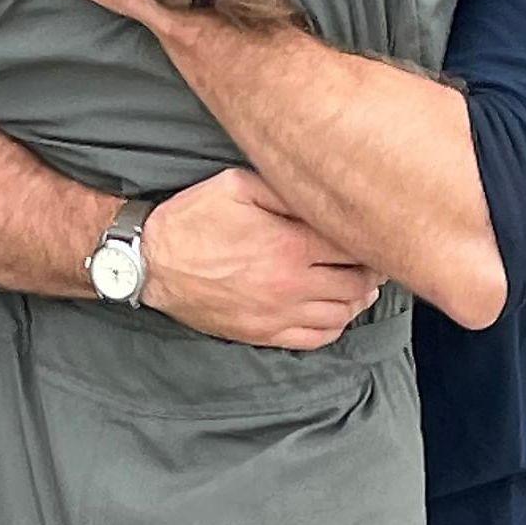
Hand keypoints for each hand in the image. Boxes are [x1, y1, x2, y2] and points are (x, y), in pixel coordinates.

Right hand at [143, 169, 385, 349]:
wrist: (151, 263)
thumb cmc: (193, 219)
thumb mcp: (237, 185)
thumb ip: (284, 188)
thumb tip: (320, 192)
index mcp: (291, 245)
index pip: (354, 248)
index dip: (370, 240)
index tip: (374, 232)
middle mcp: (292, 285)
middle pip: (356, 284)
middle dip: (371, 270)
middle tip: (374, 257)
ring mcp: (279, 314)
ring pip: (342, 315)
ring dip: (358, 299)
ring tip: (361, 282)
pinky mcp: (263, 333)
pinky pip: (316, 339)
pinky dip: (335, 326)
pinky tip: (336, 310)